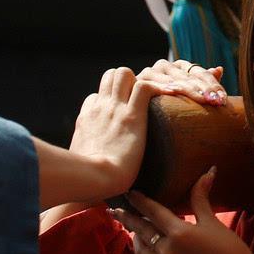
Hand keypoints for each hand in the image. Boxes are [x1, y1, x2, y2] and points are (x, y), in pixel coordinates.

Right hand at [68, 68, 169, 197]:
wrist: (92, 179)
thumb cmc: (88, 180)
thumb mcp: (82, 161)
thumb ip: (91, 155)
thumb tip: (97, 166)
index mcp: (87, 119)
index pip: (96, 96)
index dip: (111, 99)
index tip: (125, 110)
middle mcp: (98, 109)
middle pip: (110, 76)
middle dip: (128, 80)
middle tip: (145, 97)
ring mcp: (114, 109)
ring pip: (124, 73)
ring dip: (142, 79)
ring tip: (160, 94)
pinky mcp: (131, 116)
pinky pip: (145, 87)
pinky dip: (159, 88)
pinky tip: (171, 96)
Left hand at [112, 168, 253, 253]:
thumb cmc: (229, 249)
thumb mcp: (214, 222)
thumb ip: (201, 199)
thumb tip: (208, 171)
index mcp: (179, 233)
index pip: (153, 213)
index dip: (140, 202)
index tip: (129, 193)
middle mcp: (167, 252)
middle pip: (141, 232)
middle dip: (127, 220)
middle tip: (115, 211)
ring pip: (142, 253)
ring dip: (137, 241)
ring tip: (135, 233)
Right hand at [137, 59, 227, 105]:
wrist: (135, 118)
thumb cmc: (164, 109)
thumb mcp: (185, 96)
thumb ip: (202, 83)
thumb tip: (219, 69)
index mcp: (179, 67)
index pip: (200, 73)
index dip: (213, 85)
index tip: (223, 99)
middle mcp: (164, 66)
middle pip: (189, 76)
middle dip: (206, 89)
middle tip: (217, 101)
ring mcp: (150, 72)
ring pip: (174, 80)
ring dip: (189, 89)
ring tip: (203, 99)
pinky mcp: (137, 82)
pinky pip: (152, 84)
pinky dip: (163, 88)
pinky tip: (173, 93)